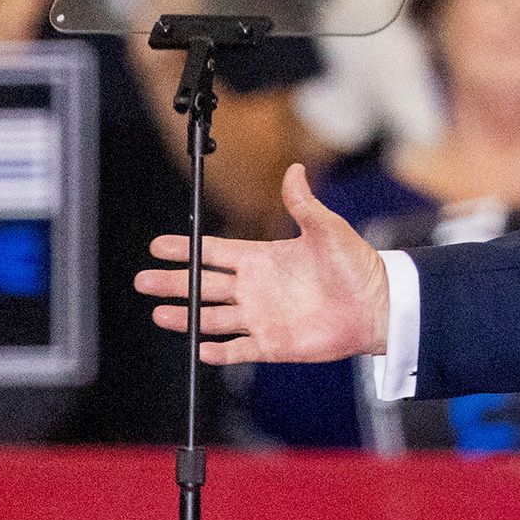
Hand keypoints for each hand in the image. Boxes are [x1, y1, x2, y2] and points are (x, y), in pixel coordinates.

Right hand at [138, 162, 391, 363]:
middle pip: (203, 285)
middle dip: (173, 283)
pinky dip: (218, 350)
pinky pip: (237, 349)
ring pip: (212, 317)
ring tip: (159, 312)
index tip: (158, 245)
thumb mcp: (327, 228)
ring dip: (186, 316)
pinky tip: (200, 347)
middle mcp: (256, 288)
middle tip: (142, 280)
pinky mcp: (272, 344)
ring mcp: (261, 317)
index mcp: (264, 258)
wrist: (377, 305)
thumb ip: (303, 203)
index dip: (187, 249)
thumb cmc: (356, 265)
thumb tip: (293, 169)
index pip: (215, 252)